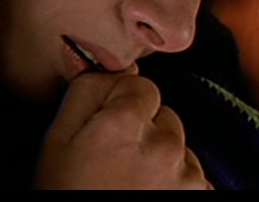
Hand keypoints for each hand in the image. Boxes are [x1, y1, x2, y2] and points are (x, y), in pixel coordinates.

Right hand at [33, 71, 211, 189]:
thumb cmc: (62, 196)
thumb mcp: (56, 141)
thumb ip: (85, 93)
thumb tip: (112, 70)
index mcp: (124, 124)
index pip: (142, 87)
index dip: (122, 104)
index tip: (108, 128)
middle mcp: (164, 145)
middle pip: (164, 116)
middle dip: (145, 131)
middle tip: (115, 163)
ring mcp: (188, 176)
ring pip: (181, 148)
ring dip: (163, 160)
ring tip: (130, 187)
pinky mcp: (201, 198)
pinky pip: (195, 178)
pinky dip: (177, 186)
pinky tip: (148, 199)